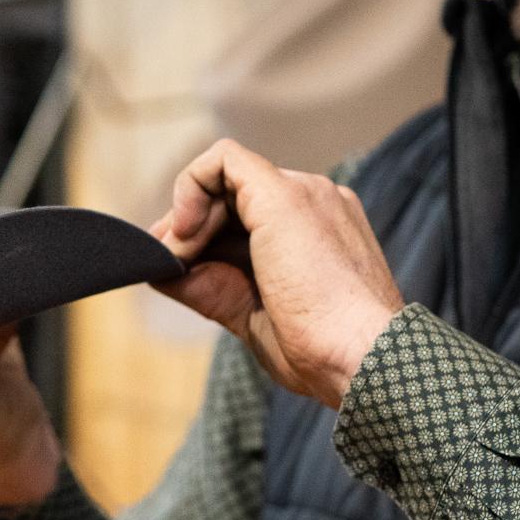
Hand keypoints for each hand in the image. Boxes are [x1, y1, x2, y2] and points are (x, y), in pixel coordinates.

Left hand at [152, 140, 403, 409]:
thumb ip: (208, 284)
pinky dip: (191, 188)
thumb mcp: (248, 313)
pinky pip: (223, 160)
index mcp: (316, 229)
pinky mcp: (284, 194)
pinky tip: (186, 233)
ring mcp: (305, 192)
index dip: (204, 233)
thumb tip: (160, 267)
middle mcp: (315, 202)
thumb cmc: (317, 351)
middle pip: (232, 194)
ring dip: (190, 215)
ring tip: (182, 257)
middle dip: (190, 225)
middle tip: (172, 262)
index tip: (181, 266)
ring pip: (226, 177)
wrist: (358, 359)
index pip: (246, 213)